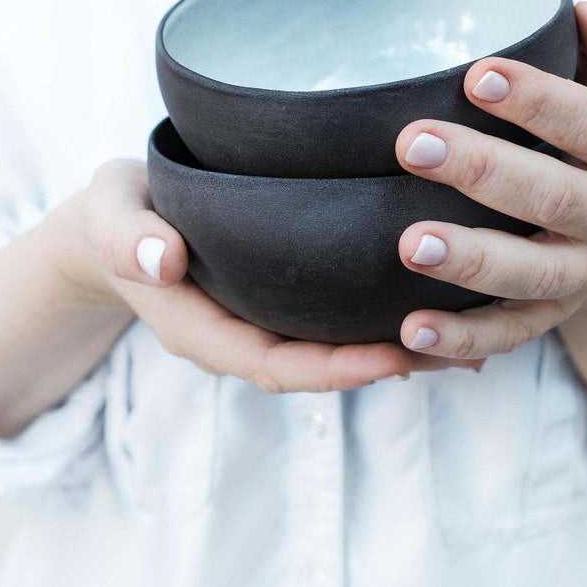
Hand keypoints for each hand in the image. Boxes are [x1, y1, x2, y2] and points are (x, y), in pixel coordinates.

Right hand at [76, 161, 477, 391]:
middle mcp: (242, 333)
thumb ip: (127, 240)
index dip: (336, 369)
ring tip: (473, 336)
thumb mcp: (112, 218)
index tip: (397, 359)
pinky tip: (434, 304)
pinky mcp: (279, 298)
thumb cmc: (119, 217)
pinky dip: (382, 321)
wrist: (119, 224)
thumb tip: (160, 260)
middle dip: (388, 365)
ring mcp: (262, 320)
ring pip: (335, 348)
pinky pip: (333, 321)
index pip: (276, 365)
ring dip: (401, 348)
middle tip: (462, 352)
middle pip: (321, 366)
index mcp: (203, 328)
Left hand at [395, 1, 586, 357]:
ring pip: (530, 275)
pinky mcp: (544, 321)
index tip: (477, 76)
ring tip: (410, 244)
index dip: (541, 101)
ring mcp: (577, 277)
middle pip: (554, 198)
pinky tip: (409, 330)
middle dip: (484, 171)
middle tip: (412, 144)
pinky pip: (504, 337)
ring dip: (471, 261)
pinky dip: (459, 339)